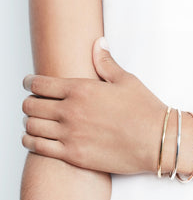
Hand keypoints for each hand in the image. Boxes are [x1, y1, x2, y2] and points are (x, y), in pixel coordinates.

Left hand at [22, 37, 167, 173]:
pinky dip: (31, 142)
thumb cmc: (144, 110)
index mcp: (81, 90)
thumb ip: (106, 62)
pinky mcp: (74, 156)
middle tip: (34, 104)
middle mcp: (71, 111)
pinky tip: (34, 139)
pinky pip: (39, 149)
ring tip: (35, 121)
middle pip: (30, 105)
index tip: (29, 84)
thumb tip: (99, 43)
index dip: (29, 82)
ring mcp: (70, 135)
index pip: (39, 84)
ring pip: (31, 127)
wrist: (156, 141)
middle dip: (28, 103)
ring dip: (29, 122)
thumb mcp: (126, 80)